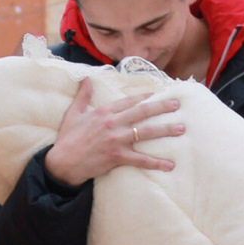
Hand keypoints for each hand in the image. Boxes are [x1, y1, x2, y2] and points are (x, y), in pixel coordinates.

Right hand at [41, 78, 186, 187]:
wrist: (62, 163)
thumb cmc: (68, 139)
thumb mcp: (73, 114)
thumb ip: (83, 96)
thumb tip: (86, 79)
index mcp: (104, 111)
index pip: (129, 101)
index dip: (145, 96)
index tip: (159, 93)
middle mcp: (113, 123)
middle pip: (143, 112)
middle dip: (162, 107)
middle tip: (177, 105)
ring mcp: (116, 139)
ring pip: (146, 132)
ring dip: (165, 130)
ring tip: (181, 128)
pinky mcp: (117, 156)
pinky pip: (141, 159)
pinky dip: (156, 163)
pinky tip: (170, 164)